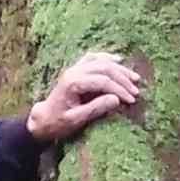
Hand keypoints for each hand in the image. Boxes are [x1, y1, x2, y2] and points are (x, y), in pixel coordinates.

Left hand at [28, 51, 142, 145]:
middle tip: (136, 92)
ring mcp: (75, 68)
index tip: (131, 100)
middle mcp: (74, 71)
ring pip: (101, 61)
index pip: (103, 81)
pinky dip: (107, 58)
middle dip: (123, 79)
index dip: (119, 90)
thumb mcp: (76, 120)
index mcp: (73, 83)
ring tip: (134, 78)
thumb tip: (116, 99)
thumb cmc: (58, 122)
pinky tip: (118, 60)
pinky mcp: (76, 69)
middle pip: (104, 69)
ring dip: (119, 69)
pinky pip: (93, 58)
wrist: (44, 118)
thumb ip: (95, 109)